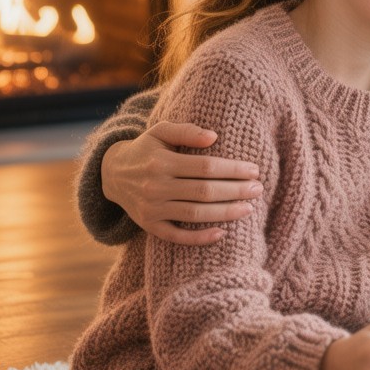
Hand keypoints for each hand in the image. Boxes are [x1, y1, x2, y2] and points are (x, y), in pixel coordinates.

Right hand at [102, 122, 262, 244]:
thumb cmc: (146, 148)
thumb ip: (187, 131)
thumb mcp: (161, 131)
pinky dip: (199, 238)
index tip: (254, 170)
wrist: (111, 174)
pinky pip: (176, 236)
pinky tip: (221, 233)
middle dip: (235, 191)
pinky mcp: (149, 226)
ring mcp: (152, 209)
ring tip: (249, 208)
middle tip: (258, 189)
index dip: (233, 169)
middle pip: (204, 192)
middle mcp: (155, 187)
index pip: (206, 167)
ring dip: (225, 213)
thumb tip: (214, 137)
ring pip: (194, 215)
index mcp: (161, 162)